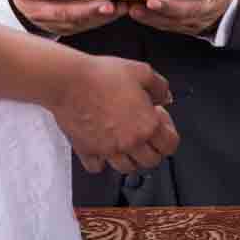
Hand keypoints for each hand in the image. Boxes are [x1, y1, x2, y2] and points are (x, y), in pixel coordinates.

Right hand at [5, 0, 121, 37]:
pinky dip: (100, 19)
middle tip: (108, 5)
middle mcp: (32, 8)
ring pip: (74, 22)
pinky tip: (117, 10)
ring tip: (121, 7)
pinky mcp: (58, 28)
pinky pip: (81, 26)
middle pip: (60, 11)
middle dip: (87, 9)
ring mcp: (46, 21)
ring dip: (99, 15)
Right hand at [48, 54, 178, 174]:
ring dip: (129, 157)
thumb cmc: (101, 75)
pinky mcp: (87, 151)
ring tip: (124, 140)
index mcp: (147, 125)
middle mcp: (130, 142)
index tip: (160, 122)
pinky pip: (97, 167)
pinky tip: (102, 146)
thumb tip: (166, 96)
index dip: (168, 133)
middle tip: (144, 131)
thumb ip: (160, 86)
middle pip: (151, 161)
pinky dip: (101, 160)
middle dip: (151, 147)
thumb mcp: (141, 71)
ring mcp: (108, 150)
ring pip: (126, 168)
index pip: (170, 146)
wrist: (69, 81)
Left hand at [127, 0, 231, 37]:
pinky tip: (138, 13)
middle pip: (188, 10)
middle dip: (168, 6)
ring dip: (154, 15)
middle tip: (150, 1)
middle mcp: (209, 8)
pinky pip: (169, 27)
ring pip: (176, 21)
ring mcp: (199, 21)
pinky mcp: (189, 29)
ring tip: (136, 8)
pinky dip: (152, 20)